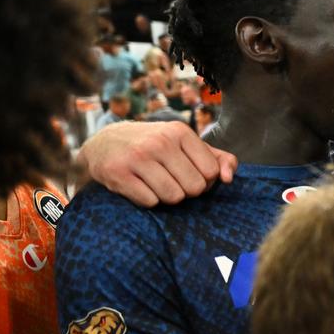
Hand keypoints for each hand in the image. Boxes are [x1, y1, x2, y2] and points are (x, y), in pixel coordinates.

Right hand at [78, 121, 237, 206]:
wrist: (104, 143)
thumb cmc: (155, 147)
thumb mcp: (186, 145)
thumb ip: (218, 159)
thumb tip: (228, 178)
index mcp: (180, 132)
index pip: (211, 172)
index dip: (204, 180)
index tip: (189, 173)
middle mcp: (159, 142)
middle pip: (194, 188)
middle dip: (186, 190)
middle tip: (171, 179)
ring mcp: (137, 157)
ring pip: (174, 197)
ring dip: (167, 197)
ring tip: (156, 183)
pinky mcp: (118, 173)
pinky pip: (150, 202)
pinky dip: (148, 200)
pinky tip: (139, 186)